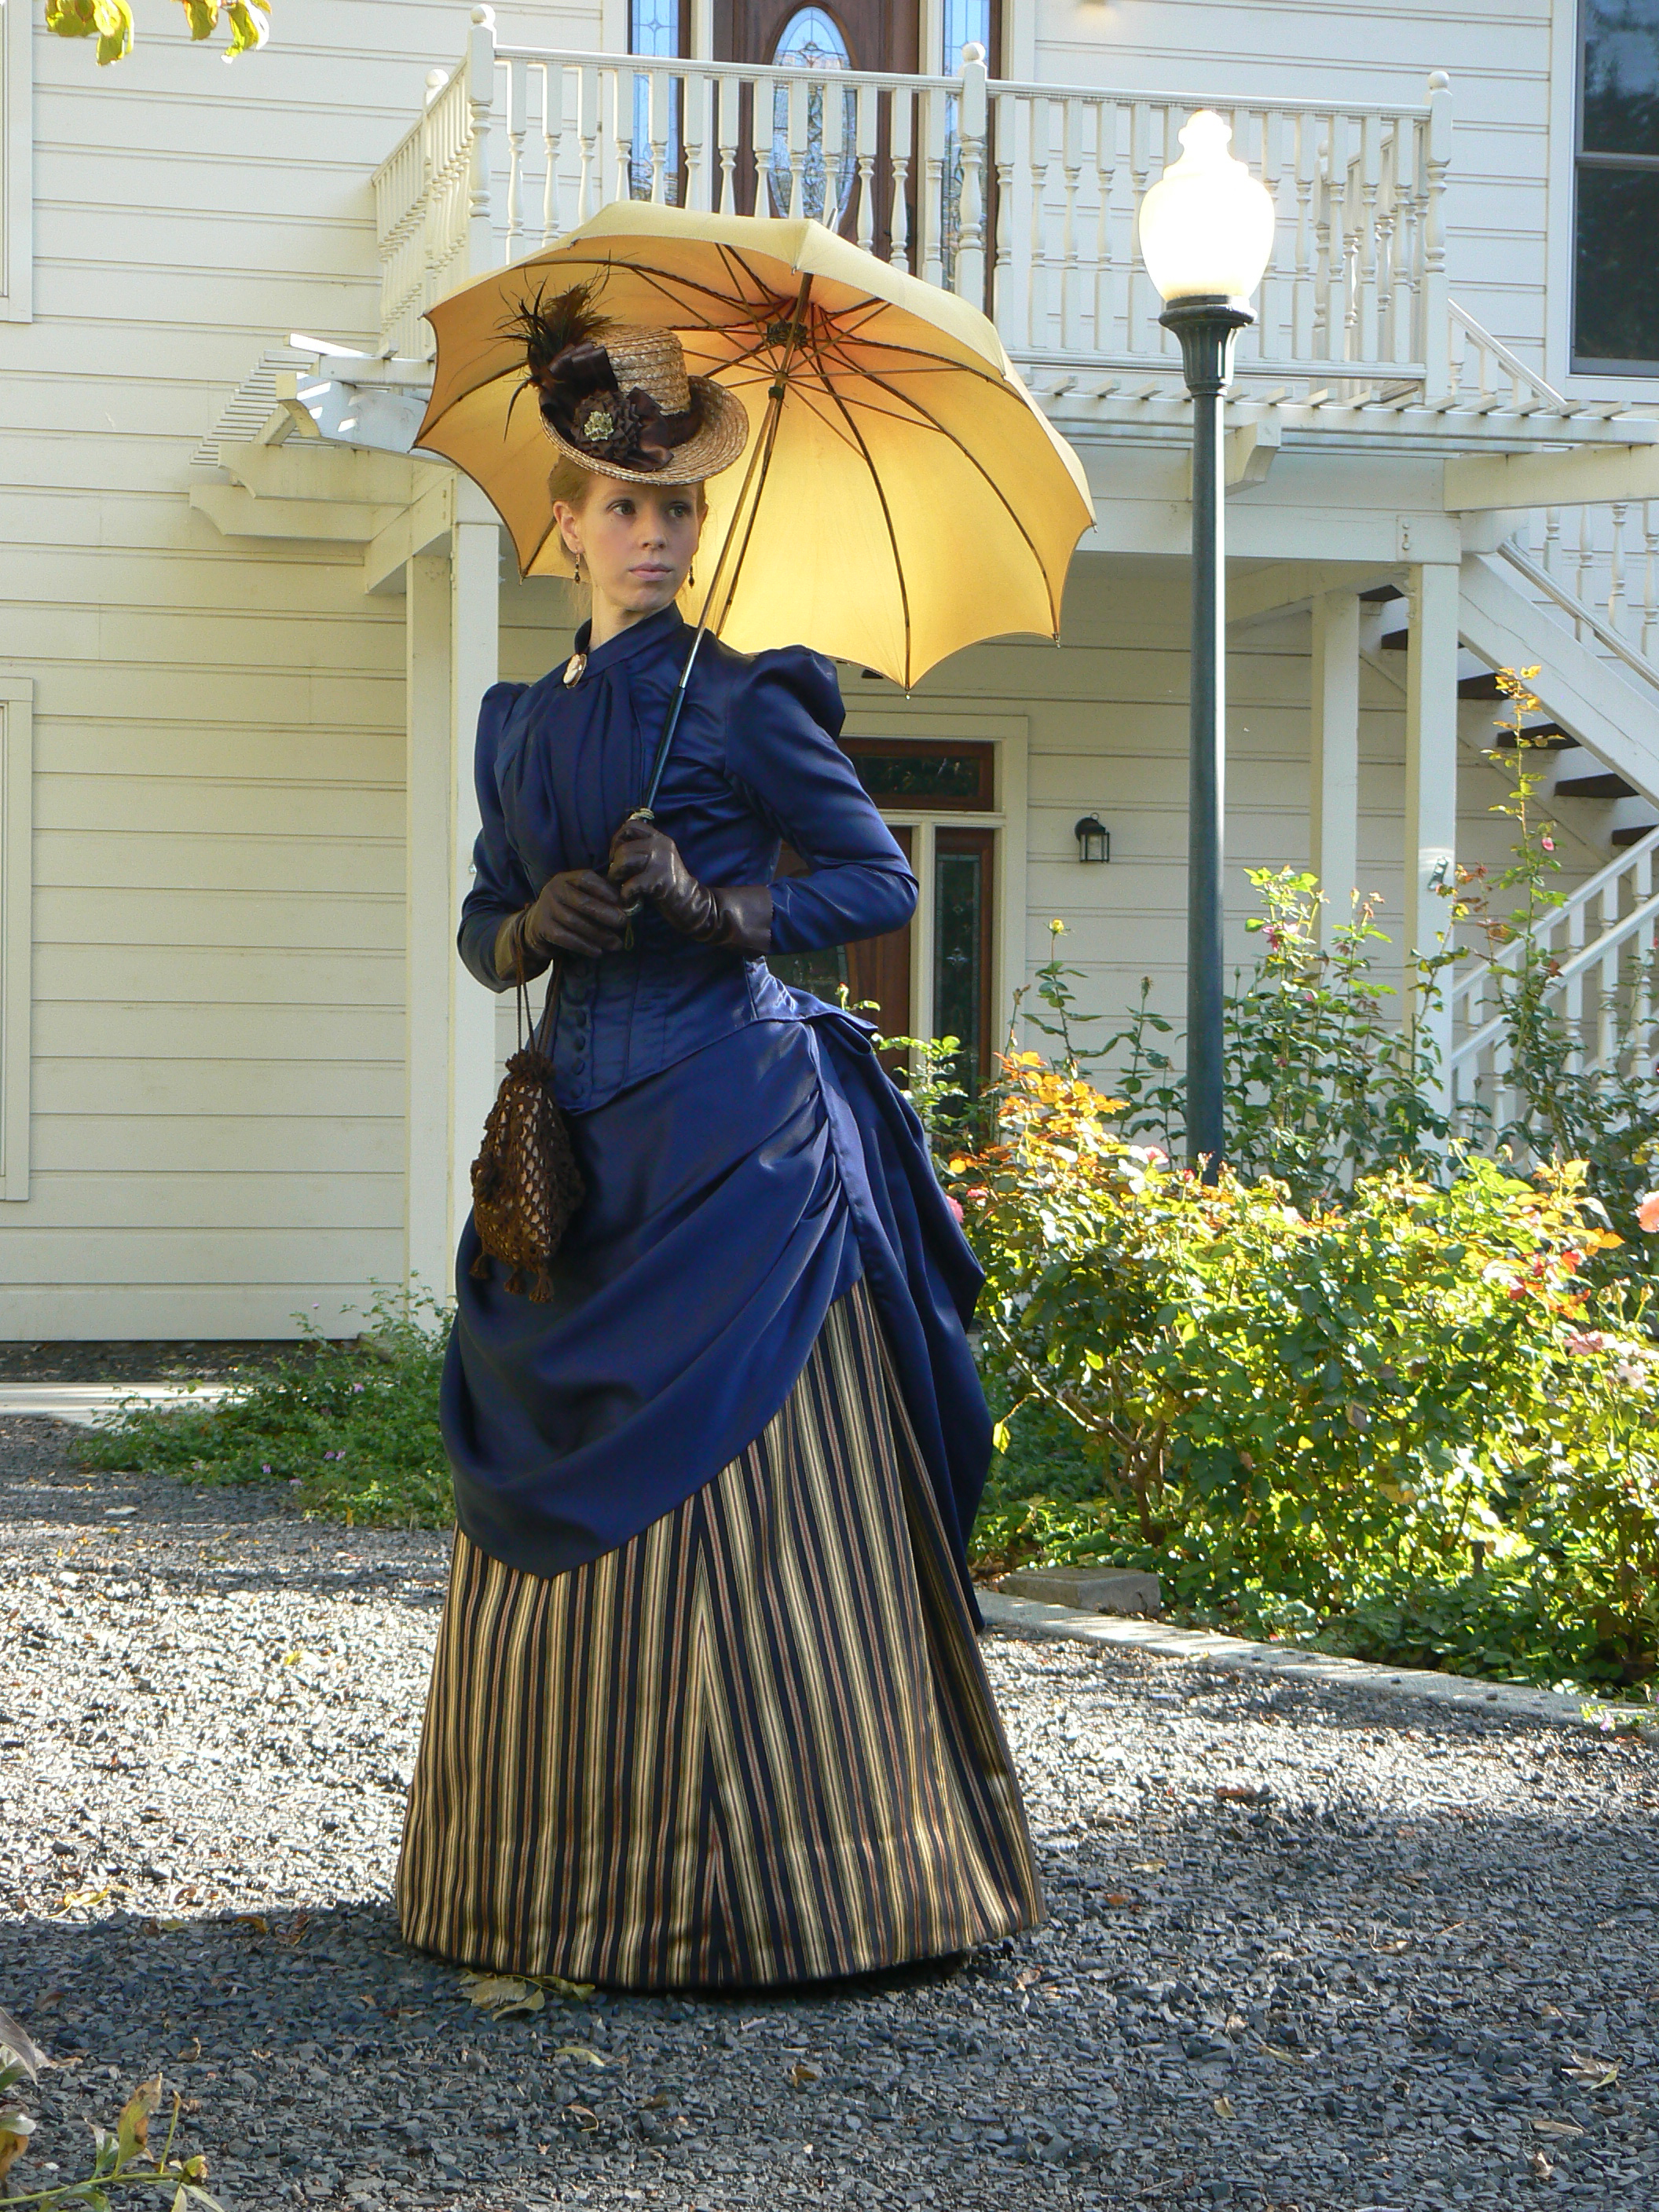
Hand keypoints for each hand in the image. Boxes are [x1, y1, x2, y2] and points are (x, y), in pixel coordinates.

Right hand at [522, 868, 629, 959]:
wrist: (537, 925)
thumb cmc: (568, 909)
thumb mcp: (580, 895)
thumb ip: (601, 896)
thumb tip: (628, 903)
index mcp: (566, 879)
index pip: (586, 879)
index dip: (605, 890)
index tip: (622, 901)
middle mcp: (554, 890)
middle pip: (582, 902)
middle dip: (605, 913)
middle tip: (623, 923)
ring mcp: (547, 909)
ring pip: (576, 922)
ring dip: (599, 934)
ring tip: (616, 944)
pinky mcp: (544, 928)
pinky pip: (566, 938)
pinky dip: (584, 946)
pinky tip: (598, 952)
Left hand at [608, 819, 771, 952]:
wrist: (690, 903)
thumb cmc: (667, 884)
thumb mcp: (658, 858)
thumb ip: (642, 849)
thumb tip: (614, 849)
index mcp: (659, 838)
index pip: (630, 826)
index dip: (617, 840)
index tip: (618, 857)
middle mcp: (660, 846)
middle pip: (622, 847)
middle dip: (613, 864)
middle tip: (618, 878)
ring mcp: (661, 862)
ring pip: (623, 861)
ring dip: (615, 877)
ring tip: (621, 887)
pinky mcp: (659, 881)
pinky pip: (630, 885)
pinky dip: (626, 896)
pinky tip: (631, 901)